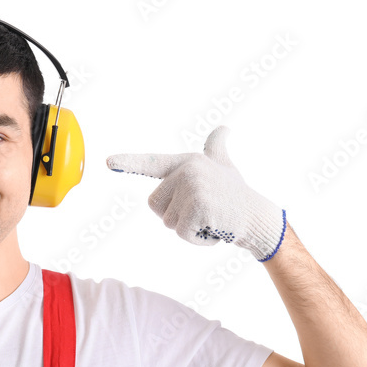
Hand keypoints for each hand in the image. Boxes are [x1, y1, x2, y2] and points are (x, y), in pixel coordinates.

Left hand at [106, 126, 285, 261]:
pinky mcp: (198, 206)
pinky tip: (214, 228)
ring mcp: (193, 186)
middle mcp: (188, 170)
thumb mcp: (224, 167)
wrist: (258, 217)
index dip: (129, 163)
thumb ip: (216, 148)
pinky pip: (180, 233)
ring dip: (187, 229)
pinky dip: (197, 239)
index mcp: (186, 162)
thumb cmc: (235, 194)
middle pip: (154, 205)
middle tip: (203, 211)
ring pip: (167, 222)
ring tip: (210, 218)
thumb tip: (224, 128)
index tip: (108, 162)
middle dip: (175, 217)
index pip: (152, 163)